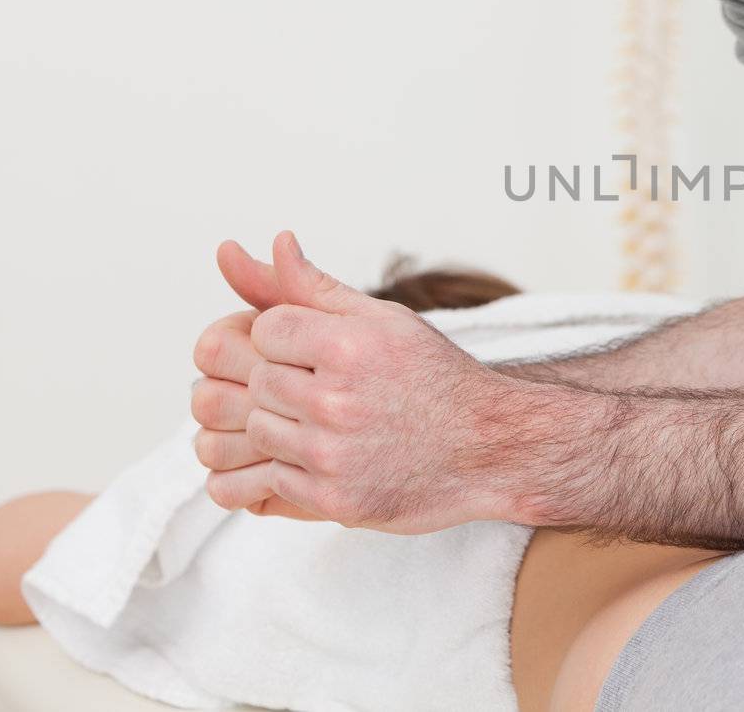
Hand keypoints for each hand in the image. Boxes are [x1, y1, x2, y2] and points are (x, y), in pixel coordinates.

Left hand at [204, 231, 525, 533]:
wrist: (488, 449)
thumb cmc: (434, 379)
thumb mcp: (385, 319)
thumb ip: (316, 286)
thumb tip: (274, 241)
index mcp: (350, 346)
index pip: (264, 329)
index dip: (285, 338)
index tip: (314, 351)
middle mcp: (338, 399)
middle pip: (257, 381)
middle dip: (282, 382)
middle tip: (321, 389)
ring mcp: (334, 455)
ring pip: (255, 432)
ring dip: (281, 427)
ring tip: (323, 422)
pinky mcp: (333, 501)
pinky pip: (269, 482)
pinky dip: (289, 470)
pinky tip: (326, 456)